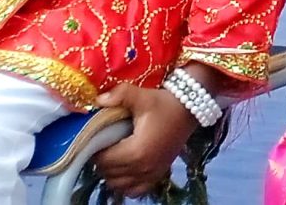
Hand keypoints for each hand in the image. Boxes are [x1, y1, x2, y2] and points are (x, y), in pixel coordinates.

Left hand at [94, 83, 197, 198]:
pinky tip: (126, 170)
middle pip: (108, 173)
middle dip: (102, 160)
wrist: (191, 109)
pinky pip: (135, 191)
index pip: (102, 160)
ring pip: (118, 185)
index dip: (94, 149)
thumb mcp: (142, 96)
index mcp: (136, 151)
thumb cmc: (165, 103)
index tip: (97, 137)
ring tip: (114, 155)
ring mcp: (151, 174)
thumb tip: (98, 100)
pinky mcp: (158, 175)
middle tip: (104, 143)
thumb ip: (119, 95)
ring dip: (112, 173)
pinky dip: (126, 185)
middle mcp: (143, 167)